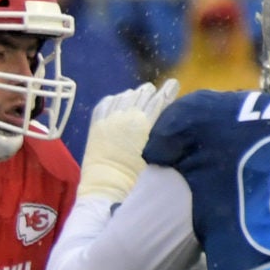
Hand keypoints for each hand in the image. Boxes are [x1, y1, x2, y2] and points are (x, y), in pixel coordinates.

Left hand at [77, 77, 180, 204]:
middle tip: (153, 92)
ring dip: (133, 95)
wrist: (107, 185)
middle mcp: (127, 116)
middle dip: (149, 92)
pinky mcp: (96, 124)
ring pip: (124, 96)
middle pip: (142, 94)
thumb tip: (166, 121)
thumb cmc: (136, 176)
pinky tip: (118, 101)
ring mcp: (109, 118)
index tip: (173, 83)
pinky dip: (114, 100)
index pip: (160, 99)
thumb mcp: (156, 152)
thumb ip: (161, 132)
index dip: (168, 90)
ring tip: (137, 96)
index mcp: (145, 123)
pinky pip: (106, 103)